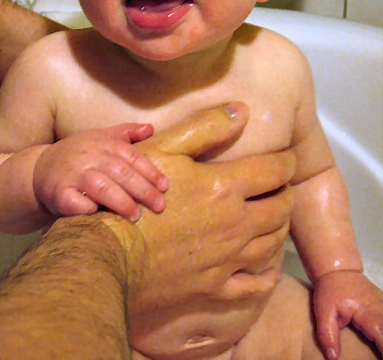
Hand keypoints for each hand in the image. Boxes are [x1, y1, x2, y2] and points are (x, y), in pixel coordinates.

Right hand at [33, 123, 167, 220]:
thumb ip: (126, 133)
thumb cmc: (77, 154)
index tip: (165, 186)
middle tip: (159, 205)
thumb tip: (151, 129)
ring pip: (101, 187)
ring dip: (121, 201)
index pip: (130, 155)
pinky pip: (76, 203)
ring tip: (136, 214)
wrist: (39, 168)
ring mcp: (72, 175)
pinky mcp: (59, 193)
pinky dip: (88, 209)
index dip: (149, 171)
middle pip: (120, 172)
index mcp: (101, 143)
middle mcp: (88, 157)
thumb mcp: (99, 138)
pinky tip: (100, 216)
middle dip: (142, 189)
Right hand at [101, 103, 295, 313]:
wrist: (111, 253)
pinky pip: (253, 286)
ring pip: (271, 243)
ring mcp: (227, 259)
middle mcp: (236, 224)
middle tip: (283, 187)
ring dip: (281, 228)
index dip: (286, 162)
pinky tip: (269, 274)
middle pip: (280, 208)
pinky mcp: (214, 287)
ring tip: (278, 218)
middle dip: (287, 194)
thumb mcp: (165, 148)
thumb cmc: (134, 195)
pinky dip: (266, 279)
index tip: (287, 159)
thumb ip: (206, 127)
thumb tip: (242, 111)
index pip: (274, 171)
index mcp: (226, 187)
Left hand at [314, 270, 382, 358]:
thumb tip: (332, 357)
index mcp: (368, 314)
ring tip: (378, 350)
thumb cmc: (330, 290)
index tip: (381, 358)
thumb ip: (327, 334)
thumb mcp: (323, 311)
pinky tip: (379, 340)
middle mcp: (382, 311)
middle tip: (378, 356)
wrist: (337, 269)